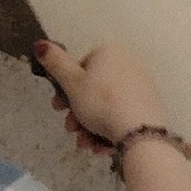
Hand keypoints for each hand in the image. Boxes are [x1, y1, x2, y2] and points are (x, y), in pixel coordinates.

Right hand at [35, 37, 170, 153]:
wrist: (138, 131)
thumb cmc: (101, 102)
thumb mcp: (71, 82)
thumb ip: (55, 63)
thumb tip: (40, 44)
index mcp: (110, 52)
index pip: (80, 67)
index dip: (65, 90)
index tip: (58, 107)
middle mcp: (129, 64)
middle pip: (92, 90)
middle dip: (77, 114)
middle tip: (71, 128)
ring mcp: (141, 86)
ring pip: (105, 107)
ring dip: (89, 127)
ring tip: (84, 143)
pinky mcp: (149, 106)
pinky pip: (121, 116)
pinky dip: (107, 131)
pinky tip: (99, 146)